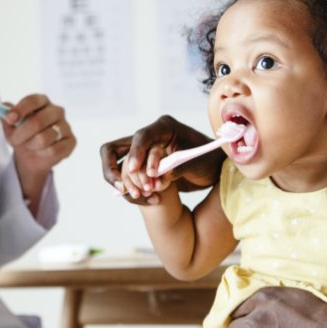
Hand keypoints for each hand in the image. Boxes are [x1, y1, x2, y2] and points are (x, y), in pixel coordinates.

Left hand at [2, 94, 75, 211]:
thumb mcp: (11, 127)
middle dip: (22, 133)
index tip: (9, 119)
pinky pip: (54, 150)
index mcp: (42, 102)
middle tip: (13, 140)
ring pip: (44, 138)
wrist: (32, 155)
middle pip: (39, 120)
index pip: (33, 100)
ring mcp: (66, 126)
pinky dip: (43, 153)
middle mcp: (57, 111)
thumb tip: (4, 109)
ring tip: (30, 145)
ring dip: (31, 145)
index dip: (21, 109)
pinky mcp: (71, 141)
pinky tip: (42, 151)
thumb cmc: (23, 135)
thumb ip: (7, 117)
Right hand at [100, 115, 224, 203]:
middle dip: (114, 170)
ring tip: (145, 195)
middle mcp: (149, 138)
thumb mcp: (197, 162)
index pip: (141, 137)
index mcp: (164, 128)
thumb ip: (179, 167)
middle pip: (114, 149)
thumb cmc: (208, 160)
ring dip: (127, 183)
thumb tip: (160, 176)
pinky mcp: (142, 167)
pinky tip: (151, 200)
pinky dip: (134, 191)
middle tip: (125, 189)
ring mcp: (143, 153)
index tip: (133, 170)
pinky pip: (128, 179)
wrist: (212, 169)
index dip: (135, 153)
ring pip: (118, 166)